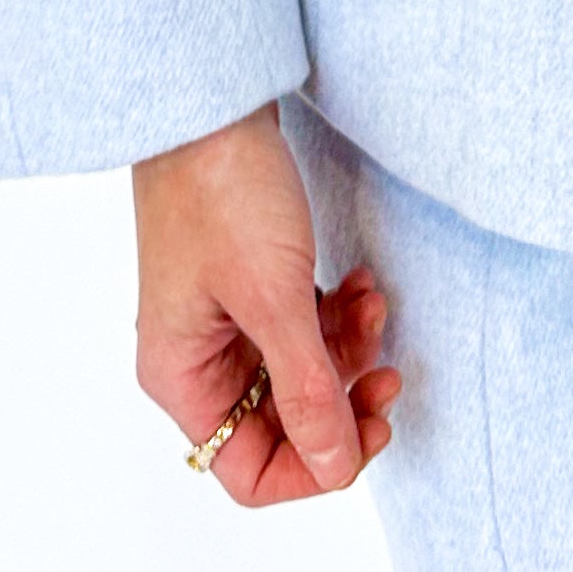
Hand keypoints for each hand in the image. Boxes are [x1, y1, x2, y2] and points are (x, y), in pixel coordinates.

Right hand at [132, 101, 401, 503]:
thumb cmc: (222, 191)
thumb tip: (335, 468)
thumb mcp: (274, 299)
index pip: (248, 471)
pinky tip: (361, 284)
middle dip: (341, 401)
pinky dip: (337, 316)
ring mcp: (223, 320)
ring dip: (347, 350)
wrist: (212, 100)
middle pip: (280, 426)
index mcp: (183, 377)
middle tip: (390, 376)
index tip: (370, 429)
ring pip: (300, 374)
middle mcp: (197, 359)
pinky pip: (302, 328)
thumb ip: (307, 390)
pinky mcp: (249, 283)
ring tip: (373, 306)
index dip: (316, 468)